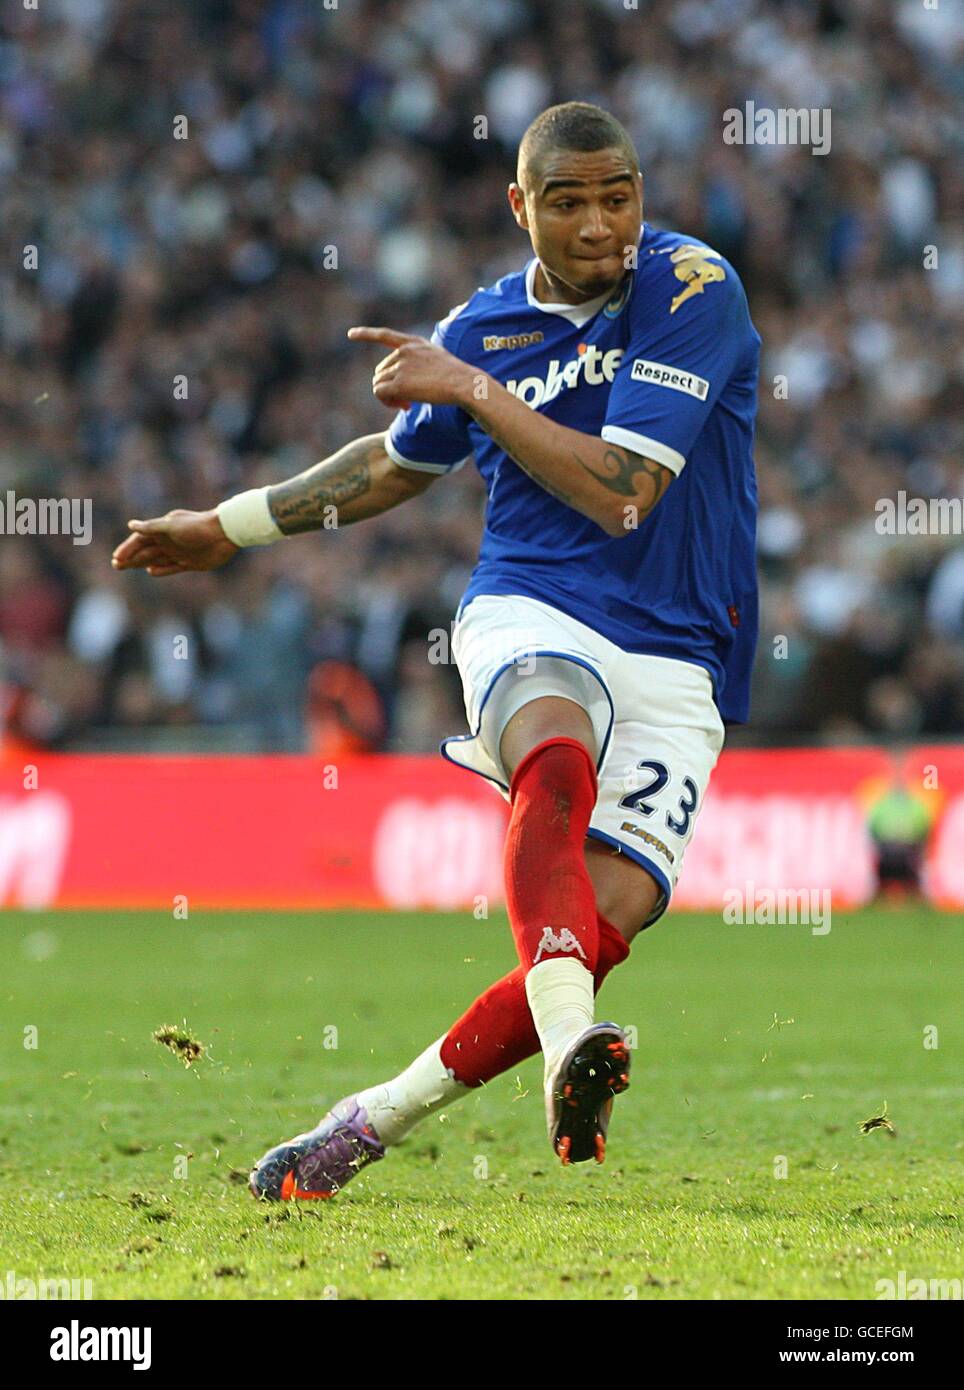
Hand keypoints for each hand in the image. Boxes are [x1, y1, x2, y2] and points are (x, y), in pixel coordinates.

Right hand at [111, 508, 238, 576]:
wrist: (224, 533)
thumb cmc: (197, 527)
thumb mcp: (172, 526)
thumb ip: (152, 527)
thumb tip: (131, 525)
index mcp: (163, 530)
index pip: (140, 540)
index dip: (128, 548)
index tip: (116, 557)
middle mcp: (169, 541)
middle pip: (145, 551)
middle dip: (130, 557)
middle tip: (116, 565)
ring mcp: (179, 552)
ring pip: (156, 559)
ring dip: (141, 563)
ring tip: (126, 567)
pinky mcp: (191, 562)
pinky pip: (172, 567)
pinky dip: (162, 569)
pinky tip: (150, 571)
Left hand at [347, 326, 477, 409]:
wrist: (463, 383)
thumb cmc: (457, 377)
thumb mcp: (438, 360)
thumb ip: (421, 364)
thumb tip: (408, 384)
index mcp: (413, 344)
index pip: (385, 335)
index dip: (366, 334)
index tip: (350, 334)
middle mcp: (404, 352)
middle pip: (381, 371)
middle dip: (389, 386)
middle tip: (405, 400)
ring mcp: (400, 366)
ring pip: (378, 383)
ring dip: (389, 397)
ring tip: (406, 404)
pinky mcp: (399, 383)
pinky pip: (380, 393)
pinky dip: (387, 402)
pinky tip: (404, 407)